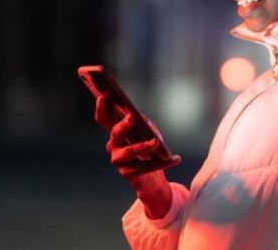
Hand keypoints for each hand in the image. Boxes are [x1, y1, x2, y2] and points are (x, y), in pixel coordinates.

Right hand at [95, 95, 177, 218]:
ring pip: (129, 151)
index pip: (104, 119)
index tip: (102, 97)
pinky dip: (162, 162)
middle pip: (115, 133)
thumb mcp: (150, 133)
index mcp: (116, 133)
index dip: (101, 109)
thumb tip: (143, 120)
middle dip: (123, 125)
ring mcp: (118, 161)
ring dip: (143, 146)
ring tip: (155, 142)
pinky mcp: (128, 174)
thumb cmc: (150, 151)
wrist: (153, 179)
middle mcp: (113, 146)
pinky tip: (176, 159)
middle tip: (131, 117)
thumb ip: (145, 124)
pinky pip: (146, 166)